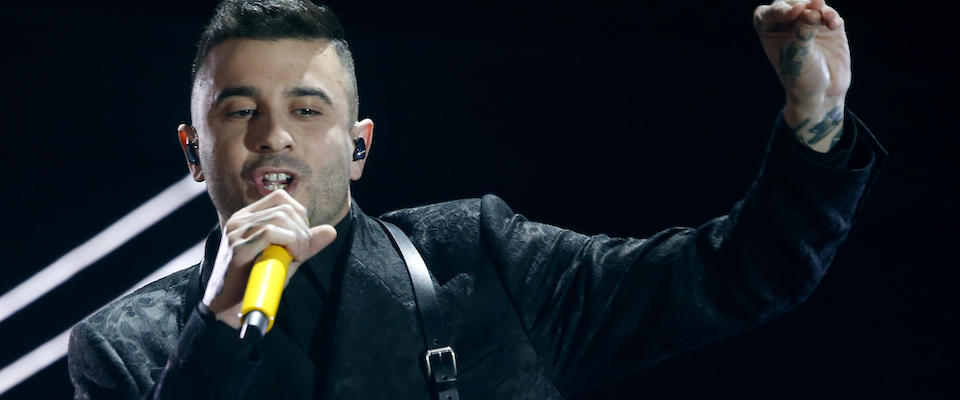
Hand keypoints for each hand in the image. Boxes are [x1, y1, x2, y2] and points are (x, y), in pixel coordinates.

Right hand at [201, 189, 336, 328]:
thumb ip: (306, 243)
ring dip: (298, 240)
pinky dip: (289, 244)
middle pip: (286, 208)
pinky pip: (271, 232)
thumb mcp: (286, 258)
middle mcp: (239, 219)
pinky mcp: (237, 247)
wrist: (228, 309)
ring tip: (294, 259)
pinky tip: (289, 259)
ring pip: (281, 218)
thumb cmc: (255, 282)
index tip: (301, 240)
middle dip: (303, 230)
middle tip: (299, 255)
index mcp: (248, 217)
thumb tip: (331, 230)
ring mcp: (236, 231)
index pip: (281, 198)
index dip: (300, 216)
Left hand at [754, 0, 849, 151]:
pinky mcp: (829, 27)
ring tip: (825, 15)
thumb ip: (803, 32)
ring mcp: (809, 24)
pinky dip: (832, 17)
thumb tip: (812, 10)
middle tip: (812, 7)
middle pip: (791, 4)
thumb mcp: (798, 55)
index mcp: (770, 33)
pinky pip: (830, 15)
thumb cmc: (802, 77)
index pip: (768, 13)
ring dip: (819, 7)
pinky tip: (834, 25)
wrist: (823, 93)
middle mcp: (788, 25)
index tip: (794, 13)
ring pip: (812, 5)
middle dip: (801, 4)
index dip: (780, 10)